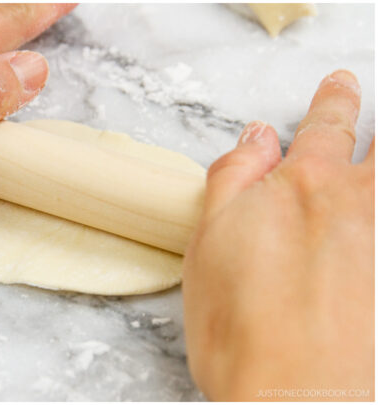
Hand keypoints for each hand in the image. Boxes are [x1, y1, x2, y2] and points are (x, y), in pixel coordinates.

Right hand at [183, 70, 373, 400]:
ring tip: (374, 164)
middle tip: (373, 115)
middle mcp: (359, 207)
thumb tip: (256, 137)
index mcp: (305, 187)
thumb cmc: (241, 329)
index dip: (334, 100)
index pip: (327, 126)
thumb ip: (234, 179)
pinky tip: (370, 228)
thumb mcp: (209, 242)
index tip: (340, 86)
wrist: (297, 397)